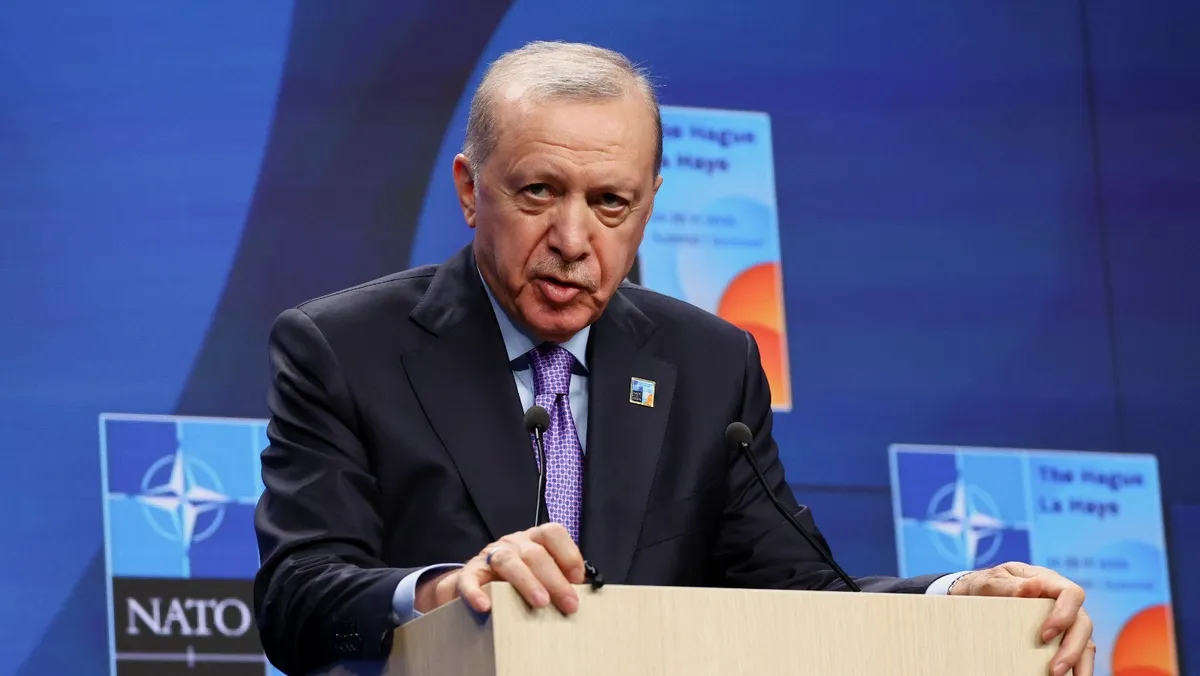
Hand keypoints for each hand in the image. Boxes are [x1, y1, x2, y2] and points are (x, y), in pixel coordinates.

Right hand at [414, 522, 585, 615]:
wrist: (476, 586)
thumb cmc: (516, 582)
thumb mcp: (539, 576)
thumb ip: (559, 580)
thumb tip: (584, 596)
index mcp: (533, 540)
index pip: (553, 533)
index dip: (568, 553)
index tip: (579, 579)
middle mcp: (512, 543)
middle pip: (534, 553)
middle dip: (555, 579)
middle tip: (569, 604)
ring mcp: (489, 556)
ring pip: (507, 561)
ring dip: (526, 582)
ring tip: (540, 603)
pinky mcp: (469, 573)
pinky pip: (470, 580)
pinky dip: (476, 593)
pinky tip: (486, 607)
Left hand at [951, 562, 1094, 675]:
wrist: (978, 595)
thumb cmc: (987, 586)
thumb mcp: (991, 581)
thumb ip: (1010, 584)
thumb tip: (1032, 587)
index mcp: (1048, 582)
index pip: (1072, 594)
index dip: (1065, 615)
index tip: (1045, 635)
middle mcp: (1062, 602)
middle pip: (1083, 624)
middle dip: (1072, 649)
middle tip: (1054, 670)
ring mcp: (1065, 622)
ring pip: (1085, 643)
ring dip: (1078, 664)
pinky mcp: (1062, 639)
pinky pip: (1077, 655)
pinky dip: (1075, 669)